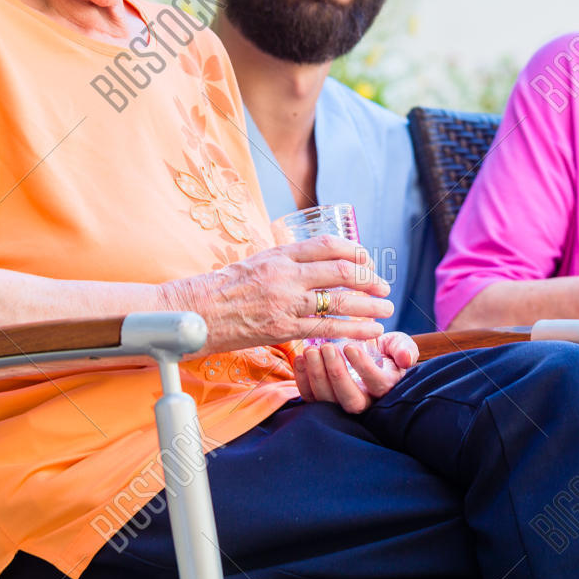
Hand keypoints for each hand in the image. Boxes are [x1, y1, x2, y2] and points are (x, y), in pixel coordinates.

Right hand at [160, 234, 393, 352]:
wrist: (193, 312)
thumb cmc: (221, 288)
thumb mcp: (254, 262)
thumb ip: (284, 262)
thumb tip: (312, 262)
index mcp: (279, 254)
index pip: (327, 245)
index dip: (354, 251)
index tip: (367, 260)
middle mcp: (285, 275)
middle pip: (340, 272)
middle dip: (368, 280)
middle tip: (383, 288)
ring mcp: (285, 302)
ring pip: (338, 302)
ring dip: (368, 307)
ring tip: (385, 312)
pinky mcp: (282, 328)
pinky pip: (325, 329)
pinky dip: (352, 331)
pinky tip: (369, 333)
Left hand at [294, 332, 418, 412]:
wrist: (368, 353)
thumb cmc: (385, 349)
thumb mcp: (398, 344)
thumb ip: (404, 349)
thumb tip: (407, 359)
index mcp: (385, 388)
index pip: (377, 384)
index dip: (364, 367)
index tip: (350, 346)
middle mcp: (364, 401)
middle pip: (350, 400)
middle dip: (337, 374)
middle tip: (327, 348)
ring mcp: (340, 403)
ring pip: (327, 400)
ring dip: (317, 375)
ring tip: (311, 350)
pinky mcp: (321, 400)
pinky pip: (309, 396)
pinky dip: (302, 379)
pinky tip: (300, 358)